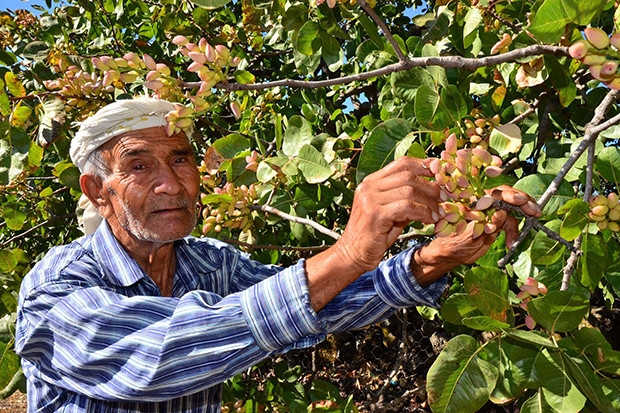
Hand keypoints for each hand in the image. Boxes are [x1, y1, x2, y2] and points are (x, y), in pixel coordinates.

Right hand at [336, 156, 443, 274]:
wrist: (353, 254)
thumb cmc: (374, 235)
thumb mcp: (390, 212)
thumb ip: (405, 198)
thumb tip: (434, 190)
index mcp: (371, 182)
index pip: (402, 163)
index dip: (424, 166)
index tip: (441, 175)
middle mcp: (368, 186)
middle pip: (408, 175)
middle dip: (431, 186)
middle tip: (445, 198)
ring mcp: (370, 199)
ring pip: (409, 190)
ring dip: (429, 202)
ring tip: (438, 212)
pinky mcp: (375, 214)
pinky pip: (406, 207)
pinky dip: (423, 212)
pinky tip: (429, 220)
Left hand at [411, 186, 540, 285]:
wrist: (452, 255)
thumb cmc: (453, 243)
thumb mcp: (466, 234)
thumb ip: (484, 224)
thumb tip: (501, 213)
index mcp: (474, 204)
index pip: (494, 194)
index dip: (509, 195)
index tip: (520, 201)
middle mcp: (484, 205)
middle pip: (506, 196)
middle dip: (523, 201)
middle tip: (534, 210)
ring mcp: (491, 214)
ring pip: (512, 209)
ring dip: (524, 215)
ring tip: (533, 220)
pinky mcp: (496, 224)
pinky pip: (510, 224)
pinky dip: (515, 232)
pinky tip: (511, 243)